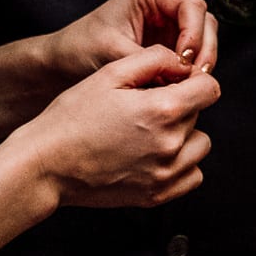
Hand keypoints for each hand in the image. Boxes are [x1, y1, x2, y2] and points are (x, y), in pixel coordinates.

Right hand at [21, 42, 219, 208]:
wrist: (46, 165)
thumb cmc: (71, 118)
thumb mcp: (109, 73)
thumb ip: (153, 59)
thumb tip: (182, 61)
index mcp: (162, 110)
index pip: (210, 89)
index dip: (194, 79)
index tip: (176, 81)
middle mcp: (170, 145)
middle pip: (200, 115)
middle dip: (181, 105)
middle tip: (146, 106)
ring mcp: (165, 174)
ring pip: (200, 146)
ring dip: (185, 135)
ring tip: (150, 131)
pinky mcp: (157, 196)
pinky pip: (192, 176)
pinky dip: (181, 164)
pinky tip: (154, 155)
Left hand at [53, 0, 219, 78]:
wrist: (62, 62)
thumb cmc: (80, 48)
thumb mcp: (114, 52)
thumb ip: (150, 61)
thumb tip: (183, 75)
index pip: (191, 6)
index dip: (195, 33)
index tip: (185, 60)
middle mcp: (163, 5)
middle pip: (204, 21)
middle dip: (204, 49)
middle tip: (196, 77)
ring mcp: (168, 25)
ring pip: (203, 38)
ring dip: (201, 61)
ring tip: (189, 85)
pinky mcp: (167, 46)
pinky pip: (191, 55)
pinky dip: (191, 70)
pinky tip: (181, 87)